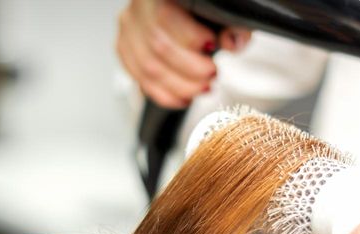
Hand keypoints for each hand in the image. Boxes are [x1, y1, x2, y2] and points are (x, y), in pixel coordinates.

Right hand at [116, 0, 250, 107]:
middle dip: (191, 70)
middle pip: (159, 47)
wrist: (187, 15)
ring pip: (148, 68)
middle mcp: (139, 9)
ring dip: (181, 86)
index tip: (212, 47)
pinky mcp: (125, 49)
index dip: (191, 38)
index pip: (167, 17)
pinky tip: (185, 98)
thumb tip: (232, 42)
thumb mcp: (226, 13)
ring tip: (203, 88)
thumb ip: (234, 25)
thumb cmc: (205, 13)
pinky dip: (166, 95)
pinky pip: (140, 80)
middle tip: (212, 75)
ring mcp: (129, 30)